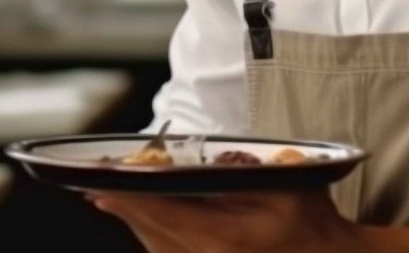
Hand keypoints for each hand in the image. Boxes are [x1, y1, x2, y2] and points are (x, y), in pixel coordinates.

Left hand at [91, 189, 364, 252]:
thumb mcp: (287, 182)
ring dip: (136, 223)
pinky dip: (153, 236)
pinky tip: (145, 220)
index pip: (166, 215)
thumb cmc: (311, 219)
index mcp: (227, 236)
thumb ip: (244, 172)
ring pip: (157, 248)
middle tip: (97, 187)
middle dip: (126, 209)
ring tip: (113, 199)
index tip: (102, 185)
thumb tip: (205, 163)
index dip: (131, 199)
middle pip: (153, 234)